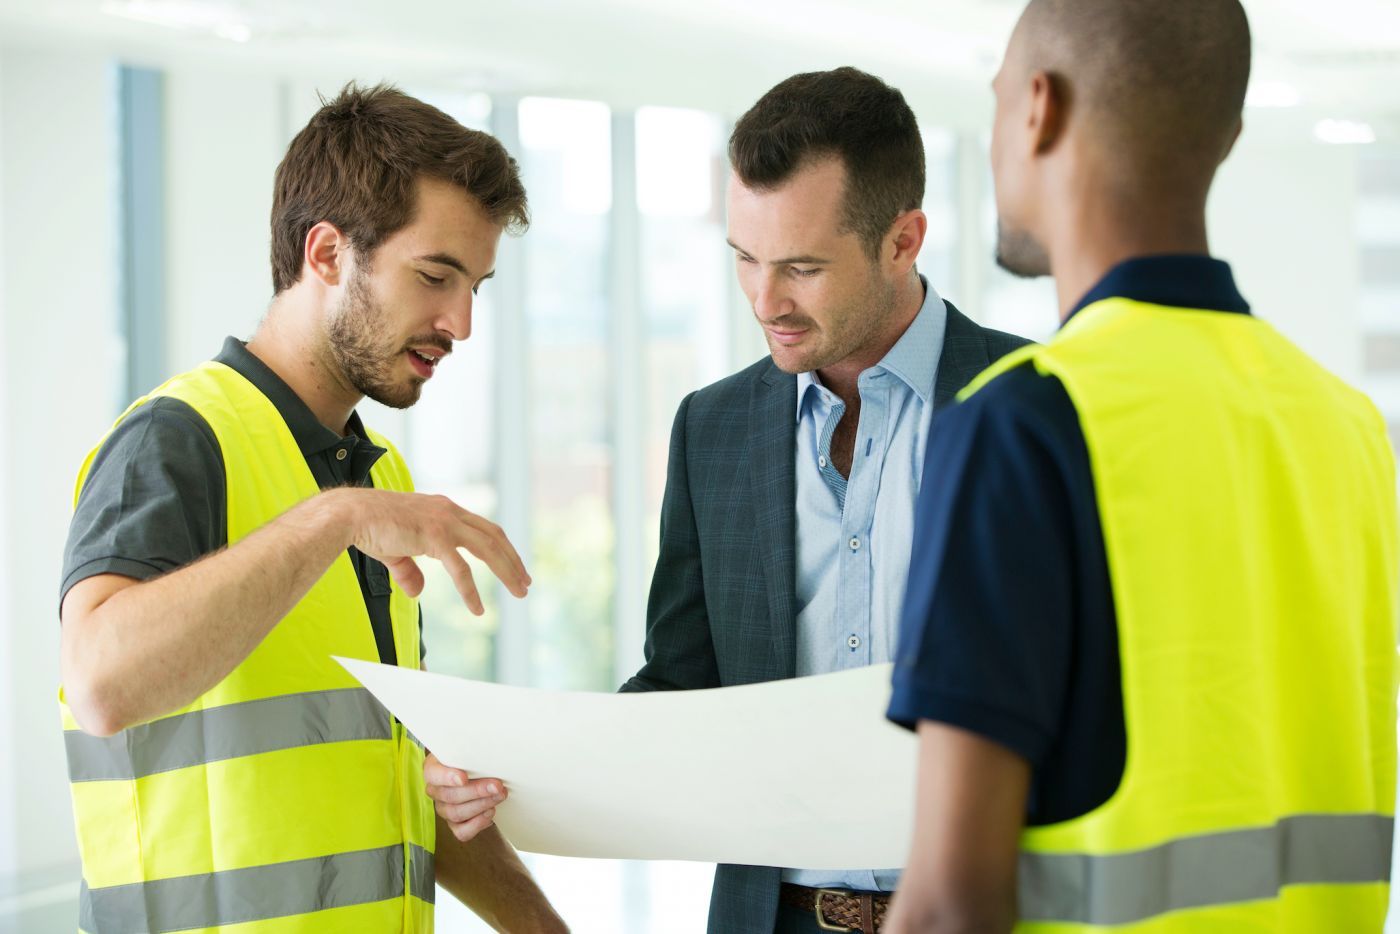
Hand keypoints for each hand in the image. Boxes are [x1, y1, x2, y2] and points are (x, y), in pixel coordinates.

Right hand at [334, 489, 530, 613]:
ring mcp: (444, 522)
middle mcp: (450, 512)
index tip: (515, 567)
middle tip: (525, 583)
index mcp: (445, 510)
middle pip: (495, 537)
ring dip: (507, 571)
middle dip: (513, 561)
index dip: (503, 548)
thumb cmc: (369, 528)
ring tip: (518, 592)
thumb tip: (418, 591)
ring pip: (488, 548)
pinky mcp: (433, 536)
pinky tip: (476, 609)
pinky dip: (471, 590)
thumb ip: (410, 570)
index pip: (485, 528)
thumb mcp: (396, 551)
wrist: (350, 515)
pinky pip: (460, 568)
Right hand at [424, 753, 507, 842]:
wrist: (482, 772)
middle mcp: (435, 790)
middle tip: (497, 785)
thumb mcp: (472, 750)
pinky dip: (478, 824)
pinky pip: (461, 832)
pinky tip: (490, 812)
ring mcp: (443, 809)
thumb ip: (473, 751)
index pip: (432, 774)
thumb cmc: (474, 757)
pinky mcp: (454, 825)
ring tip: (499, 796)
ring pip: (456, 813)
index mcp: (433, 768)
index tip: (463, 778)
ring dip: (481, 805)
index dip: (447, 777)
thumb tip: (490, 751)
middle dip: (476, 791)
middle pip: (450, 796)